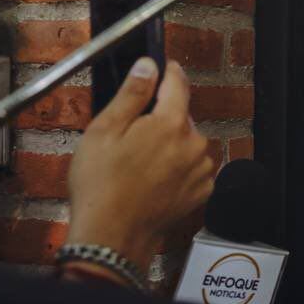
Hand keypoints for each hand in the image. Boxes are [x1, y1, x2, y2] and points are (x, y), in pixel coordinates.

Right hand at [66, 59, 215, 271]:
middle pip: (181, 117)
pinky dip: (177, 168)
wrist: (112, 238)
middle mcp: (194, 144)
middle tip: (131, 135)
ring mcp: (200, 170)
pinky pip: (192, 167)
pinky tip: (152, 180)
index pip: (178, 84)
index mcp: (171, 124)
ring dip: (170, 145)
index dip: (168, 72)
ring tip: (138, 163)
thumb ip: (132, 94)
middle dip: (160, 119)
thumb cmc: (101, 186)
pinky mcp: (202, 191)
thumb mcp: (104, 130)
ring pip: (187, 143)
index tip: (162, 67)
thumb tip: (148, 66)